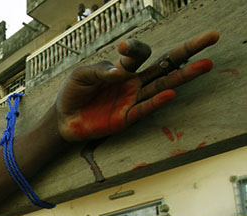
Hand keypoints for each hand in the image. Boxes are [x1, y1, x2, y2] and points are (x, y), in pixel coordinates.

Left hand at [56, 31, 218, 141]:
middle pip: (166, 64)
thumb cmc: (73, 94)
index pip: (139, 54)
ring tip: (206, 64)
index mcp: (122, 68)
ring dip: (184, 75)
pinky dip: (157, 102)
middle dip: (189, 50)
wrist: (63, 119)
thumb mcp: (80, 76)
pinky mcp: (126, 118)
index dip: (134, 49)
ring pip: (164, 85)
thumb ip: (99, 71)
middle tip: (212, 37)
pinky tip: (171, 94)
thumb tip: (120, 72)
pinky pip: (145, 108)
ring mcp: (133, 99)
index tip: (123, 48)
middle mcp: (133, 82)